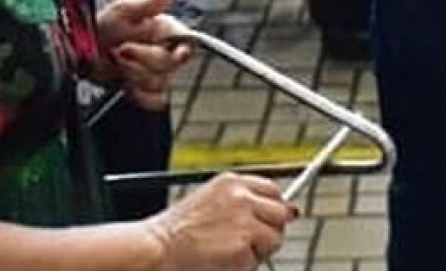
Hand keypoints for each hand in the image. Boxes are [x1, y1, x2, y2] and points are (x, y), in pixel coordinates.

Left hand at [98, 0, 192, 109]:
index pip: (188, 42)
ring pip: (160, 82)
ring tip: (115, 62)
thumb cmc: (101, 25)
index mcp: (167, 31)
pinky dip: (140, 95)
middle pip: (171, 65)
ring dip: (135, 75)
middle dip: (144, 59)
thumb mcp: (124, 10)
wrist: (79, 51)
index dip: (184, 50)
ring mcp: (156, 73)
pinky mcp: (146, 91)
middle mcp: (166, 52)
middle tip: (121, 50)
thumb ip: (151, 3)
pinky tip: (125, 84)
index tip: (176, 53)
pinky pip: (155, 101)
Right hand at [148, 174, 296, 270]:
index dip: (273, 208)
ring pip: (273, 239)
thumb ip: (245, 202)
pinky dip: (244, 267)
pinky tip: (221, 262)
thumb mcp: (210, 202)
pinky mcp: (242, 248)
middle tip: (245, 243)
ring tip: (226, 253)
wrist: (153, 251)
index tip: (267, 220)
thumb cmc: (175, 232)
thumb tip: (292, 211)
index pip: (273, 190)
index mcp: (232, 182)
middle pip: (281, 213)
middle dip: (270, 230)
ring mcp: (244, 222)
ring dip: (257, 251)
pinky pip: (257, 261)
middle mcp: (242, 198)